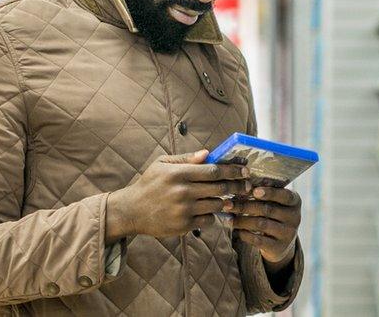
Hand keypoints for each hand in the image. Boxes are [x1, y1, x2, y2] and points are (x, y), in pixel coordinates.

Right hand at [106, 150, 250, 240]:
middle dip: (237, 187)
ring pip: (217, 205)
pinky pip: (207, 220)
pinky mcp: (183, 226)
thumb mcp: (162, 164)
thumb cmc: (149, 184)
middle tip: (247, 186)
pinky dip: (211, 216)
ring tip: (229, 199)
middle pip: (220, 188)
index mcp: (179, 173)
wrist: (131, 211)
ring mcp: (184, 210)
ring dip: (225, 202)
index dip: (233, 170)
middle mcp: (183, 192)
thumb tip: (208, 153)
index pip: (214, 170)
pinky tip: (208, 211)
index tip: (245, 170)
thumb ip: (186, 158)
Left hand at [228, 187, 300, 266]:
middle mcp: (294, 217)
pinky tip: (237, 231)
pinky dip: (245, 234)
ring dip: (242, 221)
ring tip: (228, 219)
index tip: (254, 191)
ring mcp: (288, 233)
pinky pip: (259, 240)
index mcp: (295, 201)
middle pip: (268, 209)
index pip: (285, 195)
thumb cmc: (274, 213)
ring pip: (261, 224)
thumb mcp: (276, 202)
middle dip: (245, 206)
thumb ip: (264, 193)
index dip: (270, 193)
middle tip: (228, 204)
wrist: (282, 241)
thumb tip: (244, 184)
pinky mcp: (278, 247)